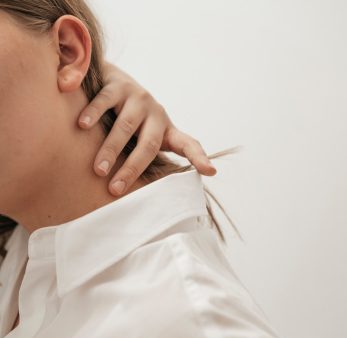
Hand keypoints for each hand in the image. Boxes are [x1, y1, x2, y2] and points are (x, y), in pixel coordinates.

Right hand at [78, 62, 215, 195]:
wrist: (114, 82)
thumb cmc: (132, 122)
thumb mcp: (145, 137)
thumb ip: (148, 157)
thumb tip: (147, 193)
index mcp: (167, 130)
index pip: (188, 144)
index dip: (199, 158)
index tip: (211, 172)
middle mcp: (156, 114)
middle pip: (149, 145)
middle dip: (133, 168)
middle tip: (116, 189)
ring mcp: (138, 98)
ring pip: (126, 126)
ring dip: (111, 149)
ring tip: (99, 169)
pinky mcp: (118, 85)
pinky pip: (105, 101)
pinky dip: (94, 113)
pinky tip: (82, 126)